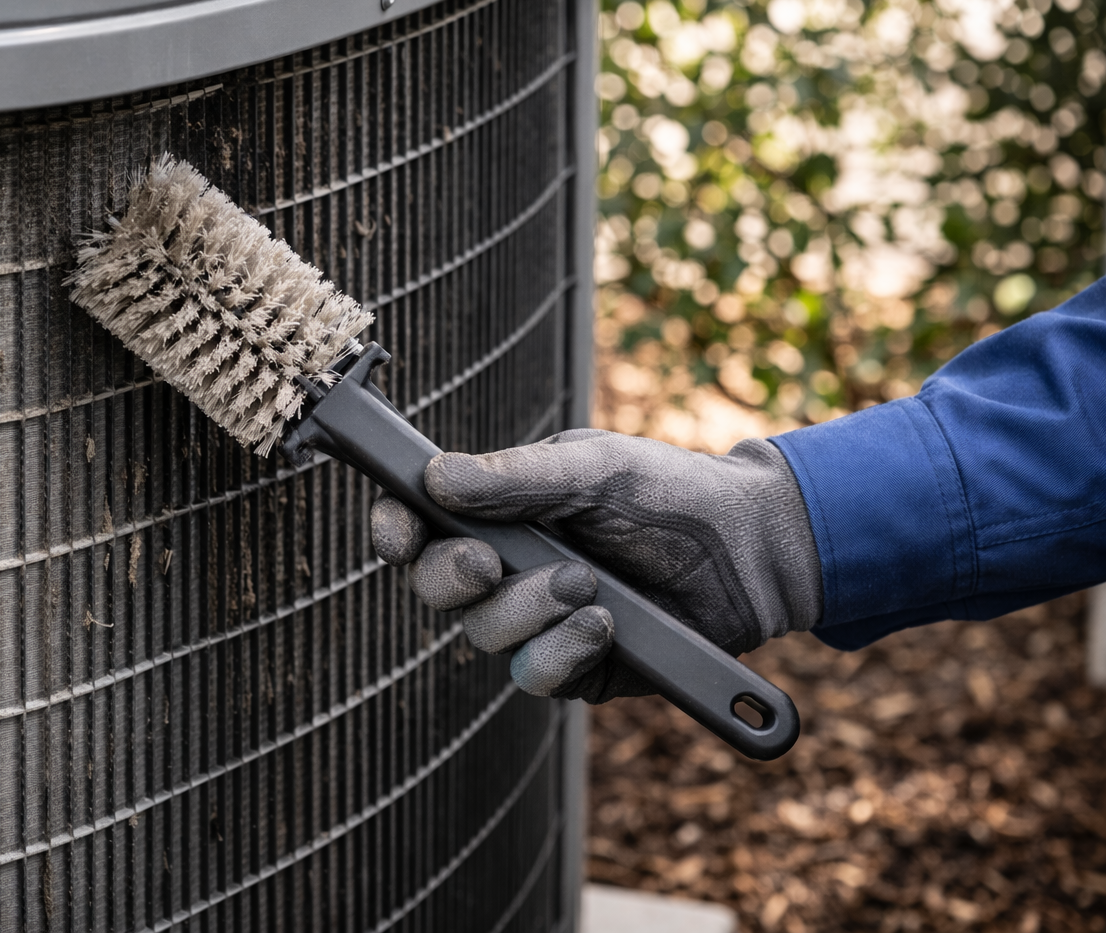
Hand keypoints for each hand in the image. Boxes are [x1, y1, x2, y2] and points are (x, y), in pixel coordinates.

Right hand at [369, 429, 822, 701]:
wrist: (750, 551)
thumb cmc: (668, 492)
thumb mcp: (594, 466)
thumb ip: (515, 476)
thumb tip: (437, 477)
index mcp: (499, 512)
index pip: (420, 524)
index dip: (393, 529)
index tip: (394, 531)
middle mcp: (507, 570)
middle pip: (433, 587)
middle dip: (453, 576)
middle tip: (491, 561)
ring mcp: (536, 622)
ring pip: (481, 636)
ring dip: (527, 609)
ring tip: (587, 584)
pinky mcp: (573, 669)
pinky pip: (534, 676)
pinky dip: (561, 650)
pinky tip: (603, 624)